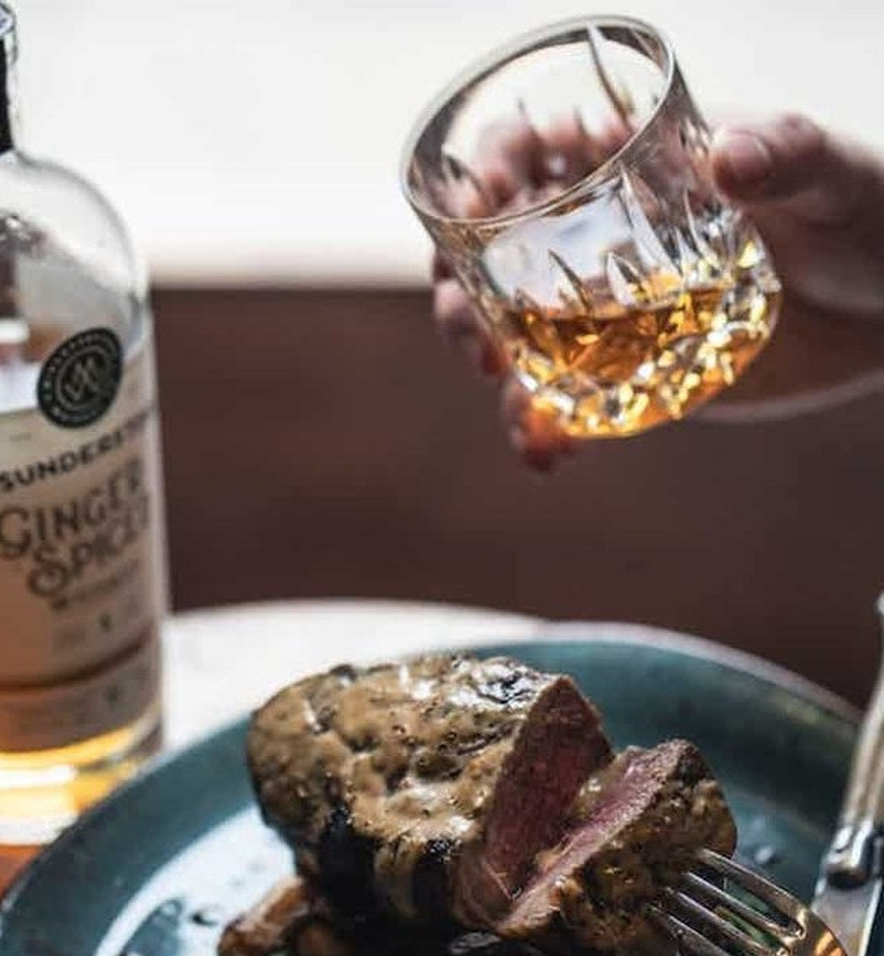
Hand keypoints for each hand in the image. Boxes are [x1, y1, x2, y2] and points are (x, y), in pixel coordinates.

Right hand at [433, 114, 883, 469]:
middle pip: (488, 256)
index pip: (524, 154)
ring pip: (508, 334)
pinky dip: (541, 429)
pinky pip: (561, 400)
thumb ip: (787, 156)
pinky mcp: (624, 373)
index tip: (477, 205)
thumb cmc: (864, 212)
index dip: (480, 172)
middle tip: (476, 337)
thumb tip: (727, 156)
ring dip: (489, 366)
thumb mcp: (831, 174)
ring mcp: (603, 312)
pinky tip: (550, 453)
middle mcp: (596, 238)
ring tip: (516, 402)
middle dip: (459, 295)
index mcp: (626, 166)